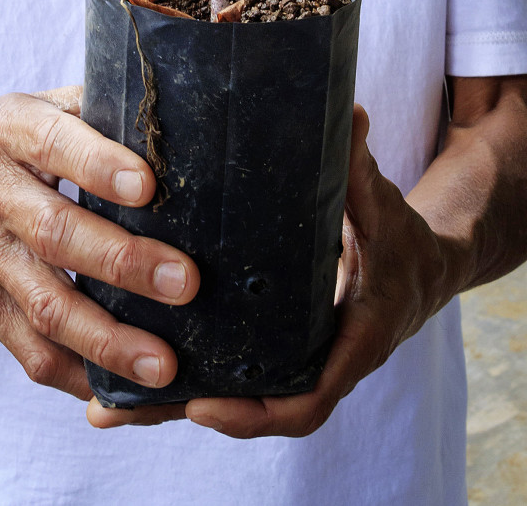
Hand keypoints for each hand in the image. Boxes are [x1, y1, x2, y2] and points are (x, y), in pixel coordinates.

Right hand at [0, 86, 199, 401]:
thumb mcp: (30, 104)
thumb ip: (92, 108)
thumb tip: (171, 116)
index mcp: (6, 131)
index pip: (51, 144)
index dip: (97, 165)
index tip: (147, 186)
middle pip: (54, 233)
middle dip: (122, 262)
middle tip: (185, 282)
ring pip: (43, 305)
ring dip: (105, 340)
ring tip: (162, 365)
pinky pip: (27, 350)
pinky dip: (75, 375)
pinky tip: (121, 392)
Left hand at [86, 104, 452, 433]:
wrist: (423, 269)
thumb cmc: (403, 238)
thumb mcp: (384, 205)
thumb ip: (360, 167)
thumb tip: (348, 114)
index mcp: (353, 341)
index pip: (305, 399)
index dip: (254, 410)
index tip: (203, 404)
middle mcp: (321, 364)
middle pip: (255, 411)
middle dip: (189, 412)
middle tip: (121, 409)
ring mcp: (297, 361)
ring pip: (238, 401)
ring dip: (176, 405)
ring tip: (103, 407)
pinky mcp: (280, 350)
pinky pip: (237, 378)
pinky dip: (192, 382)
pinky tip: (131, 378)